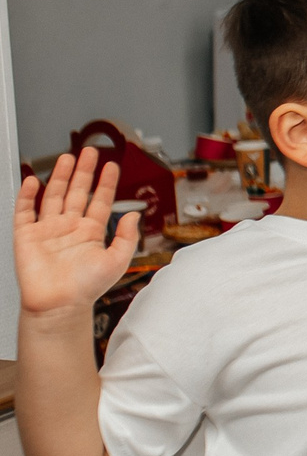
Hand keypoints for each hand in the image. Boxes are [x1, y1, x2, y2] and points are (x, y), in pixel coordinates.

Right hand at [13, 151, 136, 320]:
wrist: (59, 304)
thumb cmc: (86, 288)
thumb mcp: (117, 260)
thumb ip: (127, 236)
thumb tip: (133, 215)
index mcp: (90, 232)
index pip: (100, 200)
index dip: (106, 183)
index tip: (112, 166)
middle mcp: (69, 228)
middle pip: (77, 192)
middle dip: (83, 171)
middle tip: (89, 151)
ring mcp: (48, 230)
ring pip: (53, 196)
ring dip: (59, 176)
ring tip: (67, 158)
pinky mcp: (26, 236)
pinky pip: (24, 211)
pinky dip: (27, 195)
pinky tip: (32, 180)